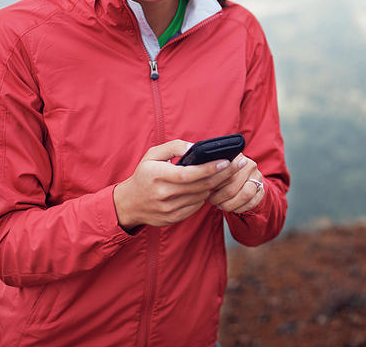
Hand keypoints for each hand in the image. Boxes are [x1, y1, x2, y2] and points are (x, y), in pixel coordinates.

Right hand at [113, 140, 242, 230]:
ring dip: (215, 186)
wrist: (128, 204)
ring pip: (201, 197)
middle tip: (237, 165)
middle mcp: (162, 194)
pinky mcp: (172, 219)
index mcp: (157, 175)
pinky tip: (209, 188)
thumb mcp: (152, 155)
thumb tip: (195, 147)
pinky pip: (196, 207)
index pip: (189, 173)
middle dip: (222, 175)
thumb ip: (174, 146)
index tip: (226, 161)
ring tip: (227, 174)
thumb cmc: (144, 175)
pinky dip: (204, 196)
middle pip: (200, 186)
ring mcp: (168, 209)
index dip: (210, 168)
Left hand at [208, 154, 265, 213]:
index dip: (214, 184)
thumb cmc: (224, 173)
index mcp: (237, 157)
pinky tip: (232, 208)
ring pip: (245, 195)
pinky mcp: (262, 190)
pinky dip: (240, 208)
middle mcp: (250, 165)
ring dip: (230, 204)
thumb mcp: (218, 167)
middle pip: (234, 185)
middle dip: (220, 197)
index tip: (206, 189)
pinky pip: (252, 202)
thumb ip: (211, 170)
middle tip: (212, 200)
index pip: (225, 172)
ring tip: (220, 205)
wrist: (244, 178)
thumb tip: (200, 176)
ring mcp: (258, 178)